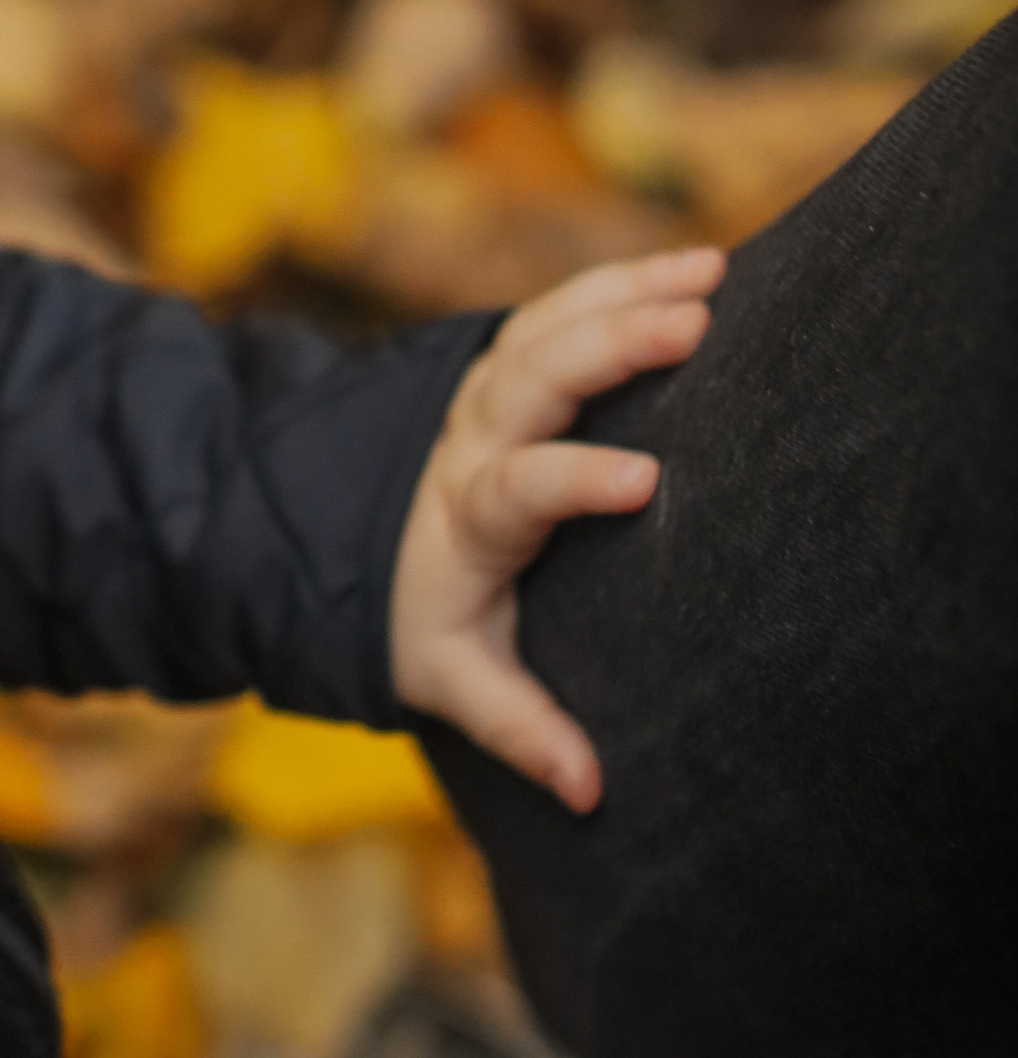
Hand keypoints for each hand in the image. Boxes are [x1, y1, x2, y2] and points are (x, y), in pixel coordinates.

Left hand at [388, 246, 722, 809]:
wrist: (343, 543)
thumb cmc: (420, 617)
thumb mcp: (453, 680)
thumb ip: (520, 727)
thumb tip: (589, 791)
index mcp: (467, 516)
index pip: (516, 487)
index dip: (573, 479)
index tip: (645, 479)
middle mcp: (473, 438)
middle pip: (534, 377)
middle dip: (609, 346)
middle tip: (693, 323)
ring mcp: (489, 390)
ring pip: (550, 325)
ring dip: (627, 292)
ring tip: (713, 275)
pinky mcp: (510, 363)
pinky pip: (564, 307)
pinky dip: (625, 280)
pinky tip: (698, 266)